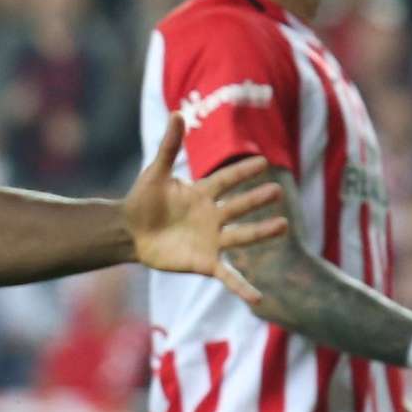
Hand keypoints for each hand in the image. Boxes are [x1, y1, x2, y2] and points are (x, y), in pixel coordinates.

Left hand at [124, 137, 288, 292]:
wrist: (128, 233)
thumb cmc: (142, 200)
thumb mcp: (156, 173)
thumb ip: (169, 146)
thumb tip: (177, 113)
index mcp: (202, 193)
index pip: (226, 180)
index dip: (242, 172)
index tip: (263, 162)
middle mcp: (212, 216)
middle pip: (238, 206)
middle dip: (256, 200)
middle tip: (278, 191)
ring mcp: (211, 240)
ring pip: (241, 236)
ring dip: (260, 233)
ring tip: (283, 227)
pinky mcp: (205, 262)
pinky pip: (228, 275)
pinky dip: (242, 286)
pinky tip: (259, 297)